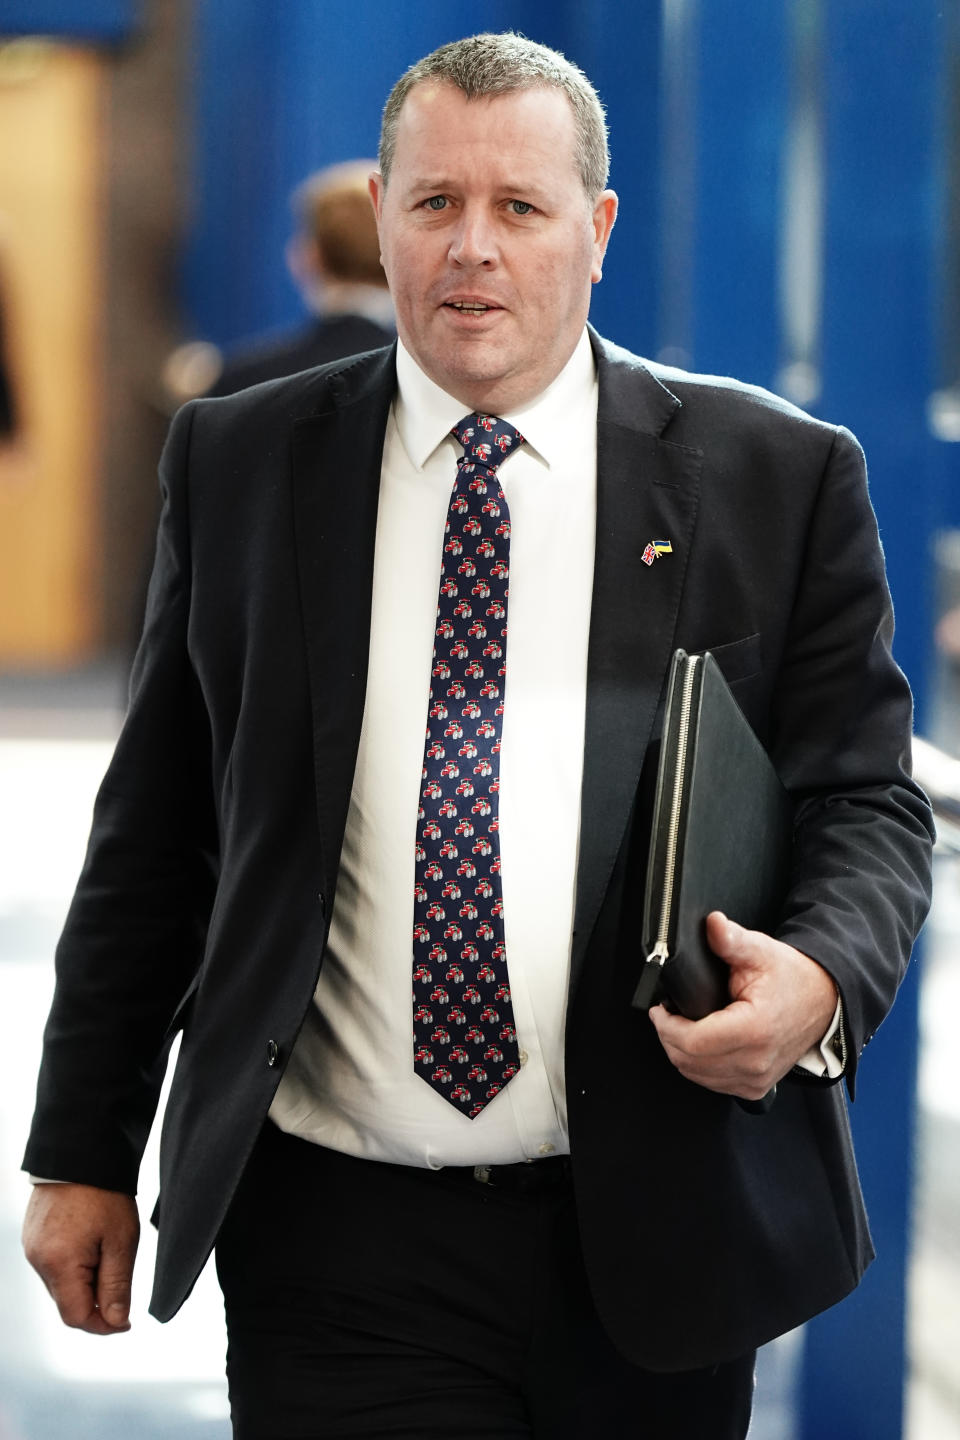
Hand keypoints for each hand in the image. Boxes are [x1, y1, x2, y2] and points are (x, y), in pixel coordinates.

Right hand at [22, 1183, 139, 1334]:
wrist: (82, 1152)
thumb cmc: (104, 1193)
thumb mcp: (121, 1241)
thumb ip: (117, 1286)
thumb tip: (115, 1320)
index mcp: (58, 1264)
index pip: (76, 1317)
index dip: (103, 1325)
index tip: (126, 1321)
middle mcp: (38, 1260)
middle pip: (67, 1302)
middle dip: (96, 1302)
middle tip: (121, 1282)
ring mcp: (32, 1247)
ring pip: (60, 1284)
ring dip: (85, 1282)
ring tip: (108, 1253)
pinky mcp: (33, 1235)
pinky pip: (54, 1264)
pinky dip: (74, 1265)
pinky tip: (92, 1244)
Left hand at [648, 911, 837, 1101]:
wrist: (823, 1003)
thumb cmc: (793, 979)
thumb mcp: (761, 951)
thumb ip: (732, 940)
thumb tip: (713, 924)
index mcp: (754, 1030)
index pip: (693, 1041)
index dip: (667, 1026)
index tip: (660, 1009)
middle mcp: (756, 1061)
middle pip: (690, 1061)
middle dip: (668, 1037)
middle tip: (666, 1015)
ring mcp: (756, 1079)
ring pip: (697, 1076)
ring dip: (680, 1053)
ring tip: (678, 1027)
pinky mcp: (755, 1087)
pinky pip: (713, 1083)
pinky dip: (698, 1066)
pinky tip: (698, 1044)